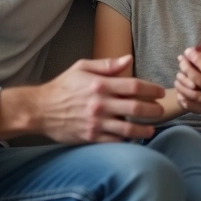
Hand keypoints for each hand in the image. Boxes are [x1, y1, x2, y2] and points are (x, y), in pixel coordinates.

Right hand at [27, 55, 165, 143]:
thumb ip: (107, 65)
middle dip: (154, 110)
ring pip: (129, 128)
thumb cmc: (62, 86)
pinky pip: (115, 141)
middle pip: (136, 108)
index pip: (134, 86)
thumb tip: (128, 59)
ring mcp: (96, 122)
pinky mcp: (91, 137)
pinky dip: (127, 140)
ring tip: (152, 128)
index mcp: (100, 85)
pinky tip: (133, 138)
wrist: (39, 109)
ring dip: (145, 129)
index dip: (151, 89)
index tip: (160, 92)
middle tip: (160, 110)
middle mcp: (100, 104)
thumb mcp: (82, 68)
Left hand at [174, 44, 200, 113]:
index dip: (199, 57)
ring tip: (179, 70)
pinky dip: (185, 100)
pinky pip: (193, 106)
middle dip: (189, 66)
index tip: (190, 48)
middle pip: (199, 79)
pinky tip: (179, 89)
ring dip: (183, 82)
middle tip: (185, 53)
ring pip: (194, 93)